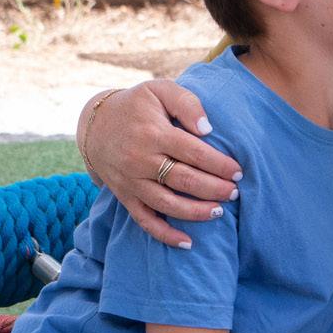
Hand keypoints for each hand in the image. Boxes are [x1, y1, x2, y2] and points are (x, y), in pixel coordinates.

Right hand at [79, 80, 242, 245]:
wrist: (95, 125)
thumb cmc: (136, 105)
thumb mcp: (158, 90)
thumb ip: (186, 103)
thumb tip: (207, 129)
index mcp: (154, 133)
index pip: (193, 152)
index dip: (218, 164)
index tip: (238, 171)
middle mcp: (141, 160)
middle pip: (183, 180)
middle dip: (213, 189)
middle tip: (234, 192)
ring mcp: (132, 181)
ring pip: (167, 204)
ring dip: (195, 212)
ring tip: (219, 212)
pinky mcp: (125, 196)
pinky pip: (144, 221)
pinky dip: (165, 235)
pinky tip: (187, 242)